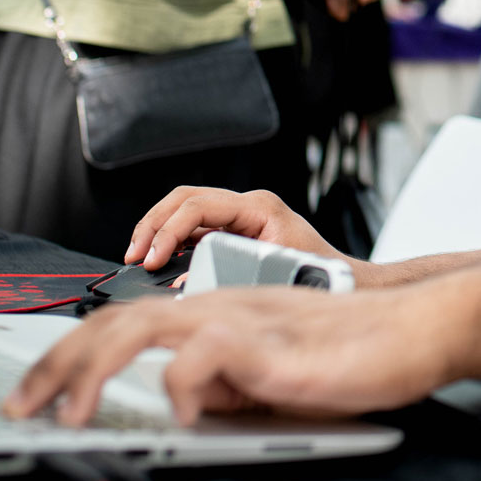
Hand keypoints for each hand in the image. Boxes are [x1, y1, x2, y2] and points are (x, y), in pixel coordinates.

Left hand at [3, 283, 460, 426]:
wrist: (415, 329)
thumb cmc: (354, 351)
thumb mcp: (269, 378)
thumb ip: (224, 382)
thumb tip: (184, 404)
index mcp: (214, 310)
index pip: (121, 324)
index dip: (68, 358)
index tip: (34, 397)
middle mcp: (217, 305)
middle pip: (113, 322)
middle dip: (55, 366)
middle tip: (20, 408)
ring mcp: (239, 320)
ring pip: (140, 329)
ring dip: (92, 372)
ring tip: (71, 414)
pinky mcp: (267, 344)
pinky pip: (201, 357)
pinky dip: (176, 385)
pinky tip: (174, 414)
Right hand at [126, 185, 345, 270]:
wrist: (345, 280)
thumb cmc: (321, 276)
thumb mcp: (273, 274)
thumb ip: (231, 274)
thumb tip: (187, 280)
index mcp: (259, 207)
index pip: (198, 206)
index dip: (168, 231)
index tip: (152, 259)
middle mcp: (248, 205)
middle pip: (183, 199)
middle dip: (153, 225)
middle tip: (135, 256)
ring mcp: (240, 215)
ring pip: (184, 208)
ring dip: (157, 230)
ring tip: (139, 257)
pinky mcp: (235, 230)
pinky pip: (194, 226)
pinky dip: (171, 240)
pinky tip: (159, 259)